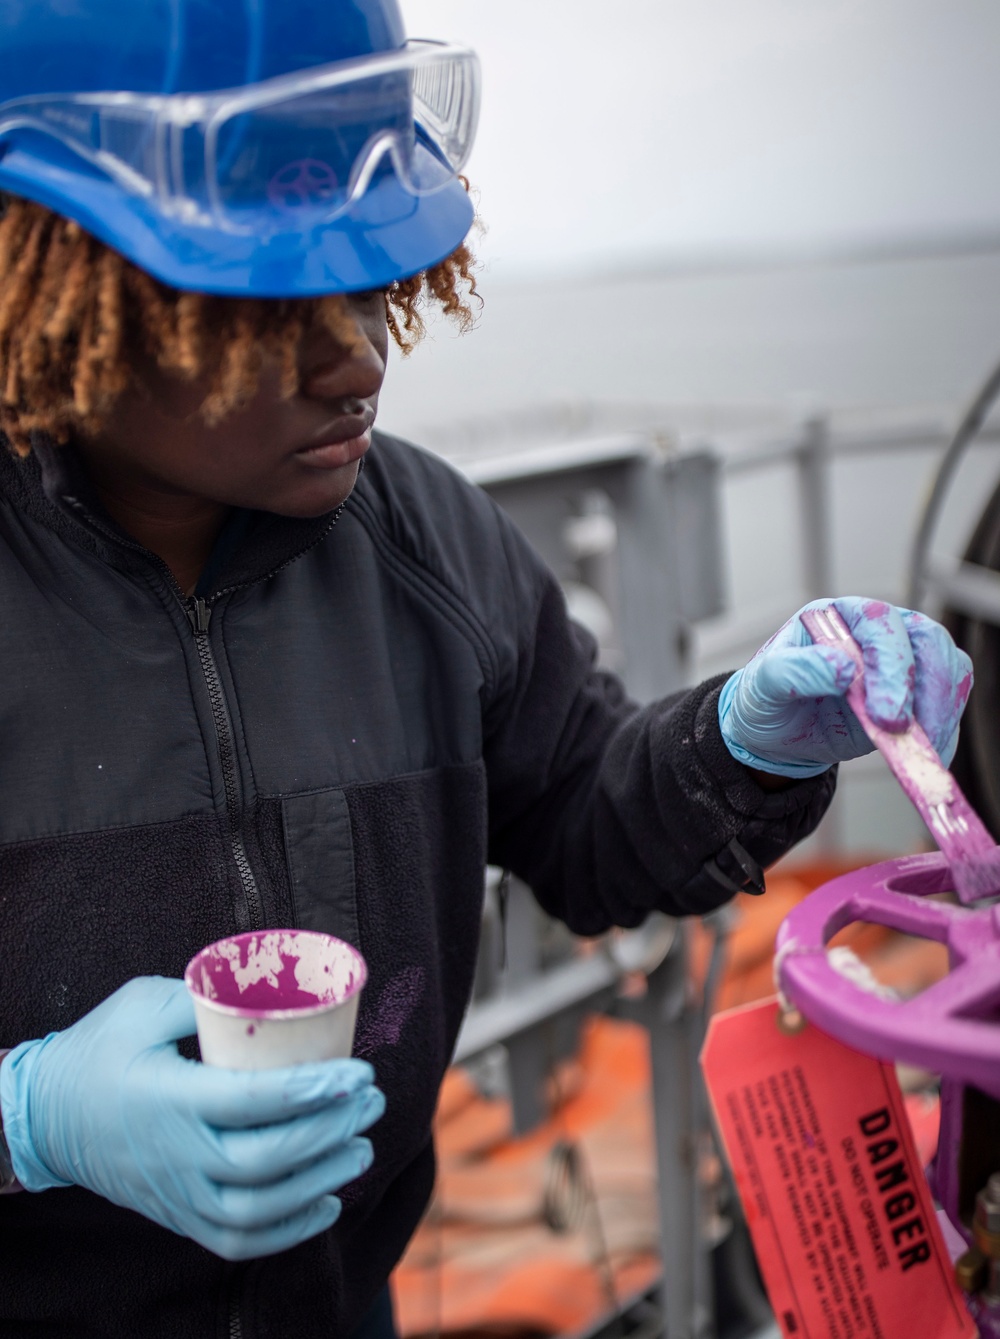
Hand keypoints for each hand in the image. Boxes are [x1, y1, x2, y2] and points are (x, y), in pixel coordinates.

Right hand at [0, 976, 383, 1259]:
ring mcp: (176, 1194)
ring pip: (257, 1209)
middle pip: (264, 1160)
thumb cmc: (101, 1049)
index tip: (358, 1071)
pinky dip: (289, 1230)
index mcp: (167, 1098)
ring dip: (319, 1180)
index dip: (312, 1089)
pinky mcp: (178, 1216)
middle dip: (329, 1131)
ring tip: (362, 1146)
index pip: (251, 1101)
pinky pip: (237, 1240)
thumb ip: (203, 996)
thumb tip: (269, 986)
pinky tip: (328, 1201)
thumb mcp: (143, 1003)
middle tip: (370, 1100)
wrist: (47, 1116)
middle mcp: (174, 1155)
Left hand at [718, 597, 972, 777]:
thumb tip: (842, 668)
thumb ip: (794, 671)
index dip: (891, 663)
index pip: (880, 621)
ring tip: (922, 747)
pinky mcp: (915, 695)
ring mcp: (902, 662)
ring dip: (942, 708)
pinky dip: (946, 730)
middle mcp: (876, 632)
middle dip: (925, 687)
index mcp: (838, 616)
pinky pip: (947, 703)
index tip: (884, 712)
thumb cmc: (769, 701)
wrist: (778, 735)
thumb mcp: (763, 686)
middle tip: (902, 730)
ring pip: (947, 667)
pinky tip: (931, 756)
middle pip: (926, 639)